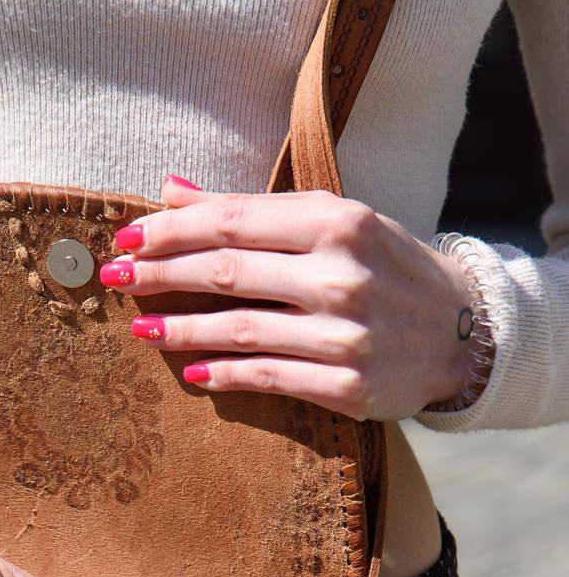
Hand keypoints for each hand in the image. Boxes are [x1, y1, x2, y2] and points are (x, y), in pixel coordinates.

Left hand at [104, 174, 477, 420]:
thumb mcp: (333, 224)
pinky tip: (190, 372)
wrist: (462, 333)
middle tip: (114, 277)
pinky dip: (222, 375)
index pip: (234, 222)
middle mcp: (341, 275)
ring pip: (238, 328)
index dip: (171, 230)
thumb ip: (254, 212)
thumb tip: (170, 190)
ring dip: (179, 330)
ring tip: (138, 329)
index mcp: (338, 222)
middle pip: (226, 272)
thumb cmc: (384, 269)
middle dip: (161, 273)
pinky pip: (266, 377)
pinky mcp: (346, 386)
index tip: (127, 237)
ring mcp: (344, 334)